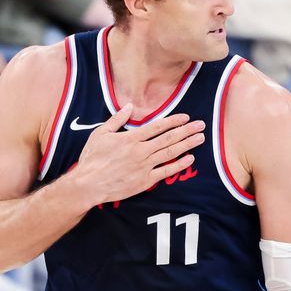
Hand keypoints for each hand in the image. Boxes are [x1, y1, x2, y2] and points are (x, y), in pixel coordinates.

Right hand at [69, 108, 205, 205]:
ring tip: (200, 138)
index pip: (158, 126)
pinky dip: (179, 164)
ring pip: (171, 153)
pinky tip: (190, 158)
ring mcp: (144, 166)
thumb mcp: (100, 134)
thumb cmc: (92, 159)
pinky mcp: (145, 180)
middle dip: (187, 130)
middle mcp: (141, 150)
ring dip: (187, 144)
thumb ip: (117, 119)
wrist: (89, 184)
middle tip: (201, 125)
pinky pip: (166, 171)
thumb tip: (129, 106)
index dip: (174, 121)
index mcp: (131, 138)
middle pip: (169, 138)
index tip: (186, 118)